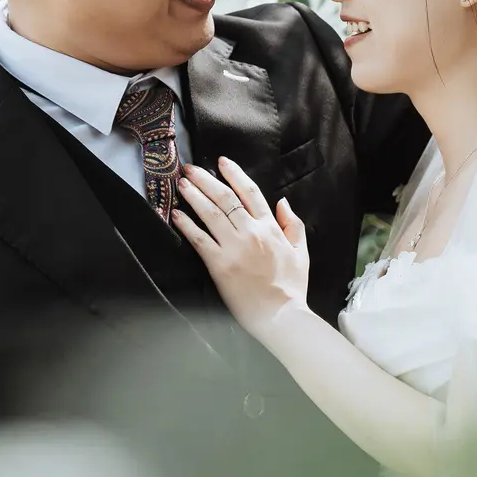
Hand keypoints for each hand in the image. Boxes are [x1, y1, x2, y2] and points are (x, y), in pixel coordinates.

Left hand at [173, 158, 310, 339]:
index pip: (250, 193)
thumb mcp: (301, 252)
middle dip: (205, 180)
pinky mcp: (219, 264)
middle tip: (189, 168)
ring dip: (194, 196)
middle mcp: (251, 232)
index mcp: (270, 228)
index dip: (234, 174)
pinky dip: (187, 224)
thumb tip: (282, 202)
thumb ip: (293, 224)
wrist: (281, 314)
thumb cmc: (292, 286)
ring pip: (211, 213)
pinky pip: (200, 239)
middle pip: (225, 198)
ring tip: (181, 183)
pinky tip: (176, 214)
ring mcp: (234, 247)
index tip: (221, 162)